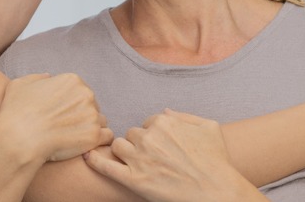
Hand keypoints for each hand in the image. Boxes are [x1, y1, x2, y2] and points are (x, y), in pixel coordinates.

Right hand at [0, 73, 113, 162]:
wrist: (20, 138)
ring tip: (75, 138)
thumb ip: (38, 78)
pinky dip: (98, 142)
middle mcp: (86, 94)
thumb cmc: (17, 112)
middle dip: (82, 115)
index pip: (80, 91)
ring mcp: (92, 115)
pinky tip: (86, 146)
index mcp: (72, 81)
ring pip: (100, 121)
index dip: (71, 104)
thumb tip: (48, 77)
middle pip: (92, 105)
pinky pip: (106, 137)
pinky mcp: (94, 135)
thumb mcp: (20, 84)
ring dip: (91, 128)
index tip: (61, 115)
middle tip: (66, 128)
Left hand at [84, 109, 265, 201]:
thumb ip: (184, 116)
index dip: (153, 135)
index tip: (160, 146)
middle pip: (132, 134)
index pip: (147, 123)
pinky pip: (105, 166)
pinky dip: (94, 160)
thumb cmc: (216, 160)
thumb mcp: (208, 127)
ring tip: (134, 162)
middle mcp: (148, 137)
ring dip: (123, 152)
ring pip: (118, 146)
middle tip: (150, 157)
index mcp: (163, 122)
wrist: (216, 190)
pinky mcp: (133, 180)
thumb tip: (165, 112)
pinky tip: (87, 156)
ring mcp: (139, 159)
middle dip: (138, 144)